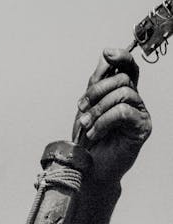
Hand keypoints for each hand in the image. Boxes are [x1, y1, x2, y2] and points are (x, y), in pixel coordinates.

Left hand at [73, 48, 151, 182]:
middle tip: (82, 109)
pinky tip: (96, 133)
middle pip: (122, 78)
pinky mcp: (142, 128)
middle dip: (97, 91)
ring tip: (87, 126)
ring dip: (98, 109)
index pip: (128, 67)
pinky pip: (124, 112)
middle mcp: (134, 101)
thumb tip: (105, 56)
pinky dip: (104, 121)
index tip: (107, 53)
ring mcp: (140, 114)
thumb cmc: (87, 141)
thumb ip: (96, 82)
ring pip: (123, 93)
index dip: (120, 56)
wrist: (87, 169)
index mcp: (122, 93)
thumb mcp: (87, 107)